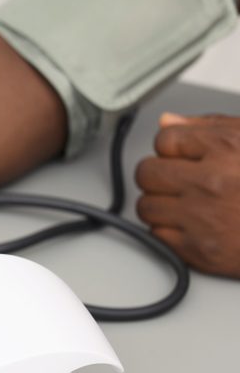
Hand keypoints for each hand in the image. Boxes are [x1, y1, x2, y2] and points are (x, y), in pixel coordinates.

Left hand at [135, 113, 239, 277]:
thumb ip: (210, 126)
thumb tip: (169, 121)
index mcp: (226, 149)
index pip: (164, 139)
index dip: (172, 147)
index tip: (182, 155)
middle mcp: (211, 182)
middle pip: (147, 172)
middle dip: (160, 174)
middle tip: (178, 180)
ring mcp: (202, 218)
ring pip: (146, 205)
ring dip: (161, 203)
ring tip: (187, 203)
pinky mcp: (199, 251)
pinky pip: (157, 235)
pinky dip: (169, 231)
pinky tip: (192, 224)